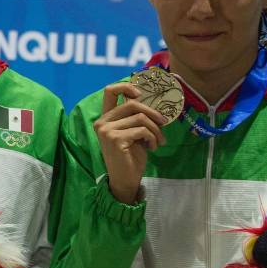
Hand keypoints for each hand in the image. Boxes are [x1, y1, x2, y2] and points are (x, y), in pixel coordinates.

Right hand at [93, 82, 168, 203]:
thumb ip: (136, 118)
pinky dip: (153, 138)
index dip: (126, 87)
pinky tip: (152, 147)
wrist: (125, 180)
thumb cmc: (130, 157)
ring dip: (156, 130)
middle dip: (152, 113)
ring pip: (140, 118)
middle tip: (164, 123)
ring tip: (159, 141)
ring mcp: (107, 130)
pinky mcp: (116, 139)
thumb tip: (155, 104)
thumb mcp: (133, 133)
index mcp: (105, 118)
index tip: (141, 94)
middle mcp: (102, 122)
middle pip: (132, 104)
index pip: (110, 91)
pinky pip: (142, 130)